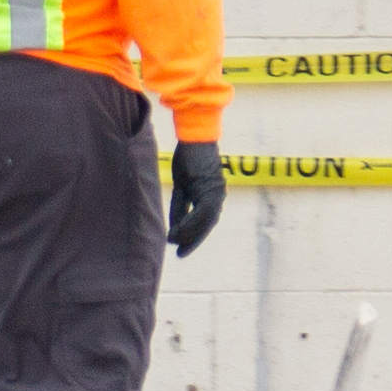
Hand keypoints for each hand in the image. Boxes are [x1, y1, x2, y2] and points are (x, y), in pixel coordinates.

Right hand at [166, 141, 224, 256]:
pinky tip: (179, 230)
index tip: (182, 250)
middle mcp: (217, 196)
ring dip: (190, 234)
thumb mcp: (182, 186)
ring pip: (206, 221)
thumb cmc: (189, 158)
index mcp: (212, 195)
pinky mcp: (210, 187)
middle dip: (194, 240)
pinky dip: (190, 223)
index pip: (205, 222)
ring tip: (174, 242)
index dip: (194, 237)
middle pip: (207, 225)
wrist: (195, 136)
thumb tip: (175, 227)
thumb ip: (181, 206)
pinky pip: (202, 211)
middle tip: (180, 253)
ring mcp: (216, 192)